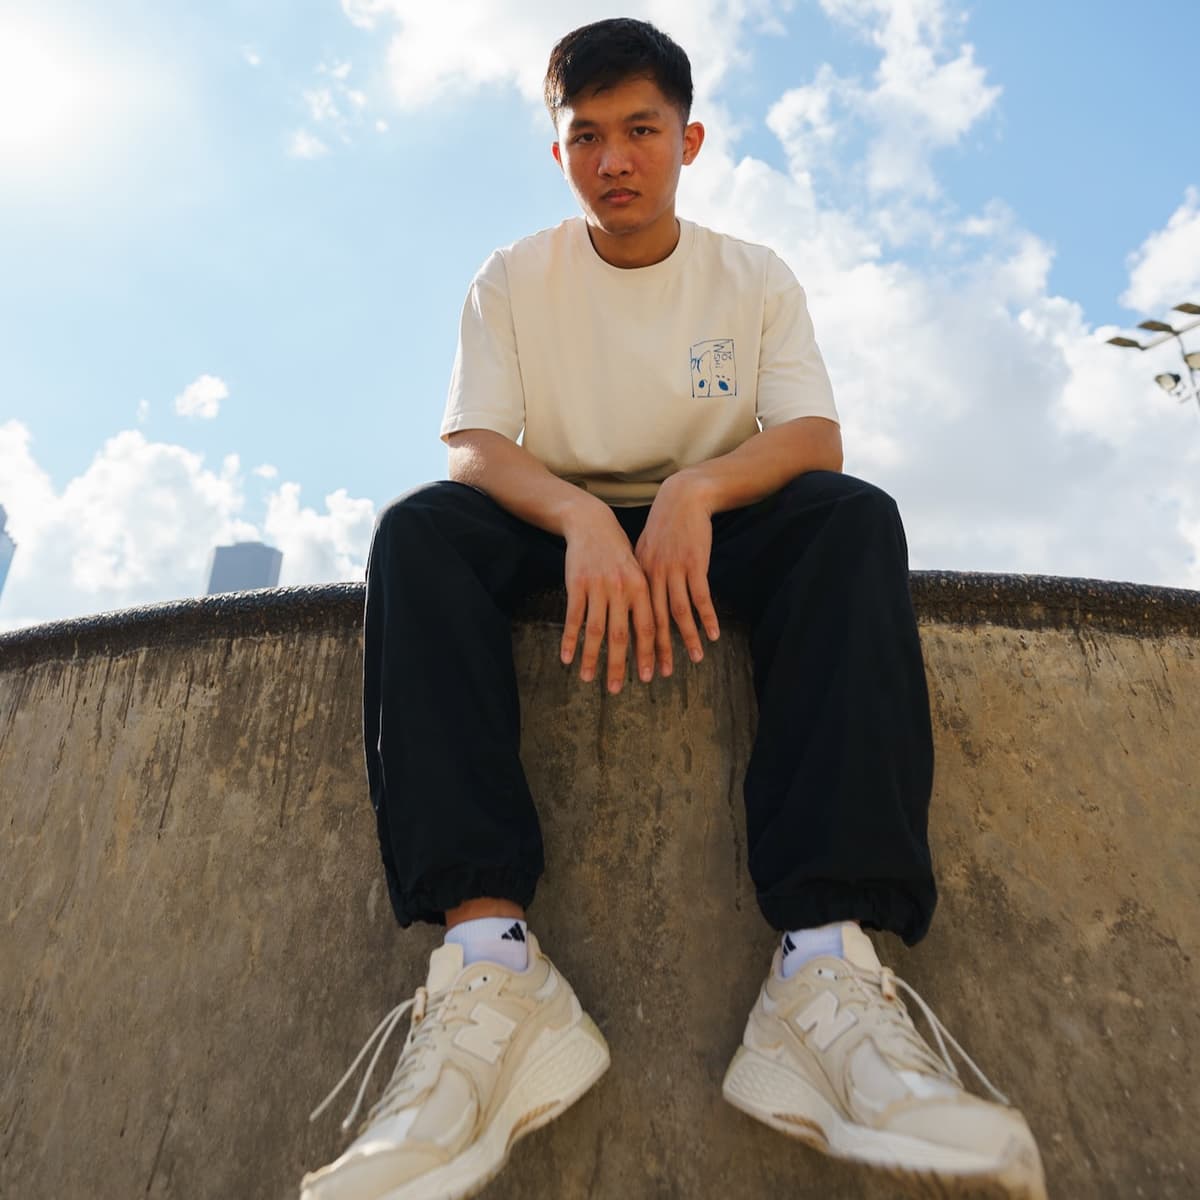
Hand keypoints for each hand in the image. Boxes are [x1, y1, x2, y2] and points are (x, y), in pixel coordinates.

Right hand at [560, 503, 656, 693]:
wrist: (592, 524)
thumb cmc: (618, 553)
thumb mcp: (637, 572)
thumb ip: (643, 601)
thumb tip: (650, 636)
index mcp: (641, 588)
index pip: (647, 628)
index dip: (649, 654)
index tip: (650, 677)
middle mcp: (621, 589)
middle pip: (621, 634)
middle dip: (619, 665)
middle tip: (615, 689)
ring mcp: (598, 586)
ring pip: (595, 630)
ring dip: (590, 657)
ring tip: (587, 679)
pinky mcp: (577, 584)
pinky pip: (573, 617)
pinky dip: (570, 639)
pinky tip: (566, 658)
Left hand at [633, 473, 719, 676]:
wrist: (682, 499)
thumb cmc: (665, 527)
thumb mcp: (646, 550)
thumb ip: (642, 576)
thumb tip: (639, 602)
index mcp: (637, 575)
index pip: (635, 617)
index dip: (636, 644)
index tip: (637, 666)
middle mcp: (652, 576)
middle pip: (654, 620)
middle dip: (656, 650)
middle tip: (658, 675)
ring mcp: (673, 570)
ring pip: (678, 612)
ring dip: (687, 639)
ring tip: (695, 659)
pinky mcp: (694, 564)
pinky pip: (700, 596)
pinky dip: (707, 617)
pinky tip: (713, 635)